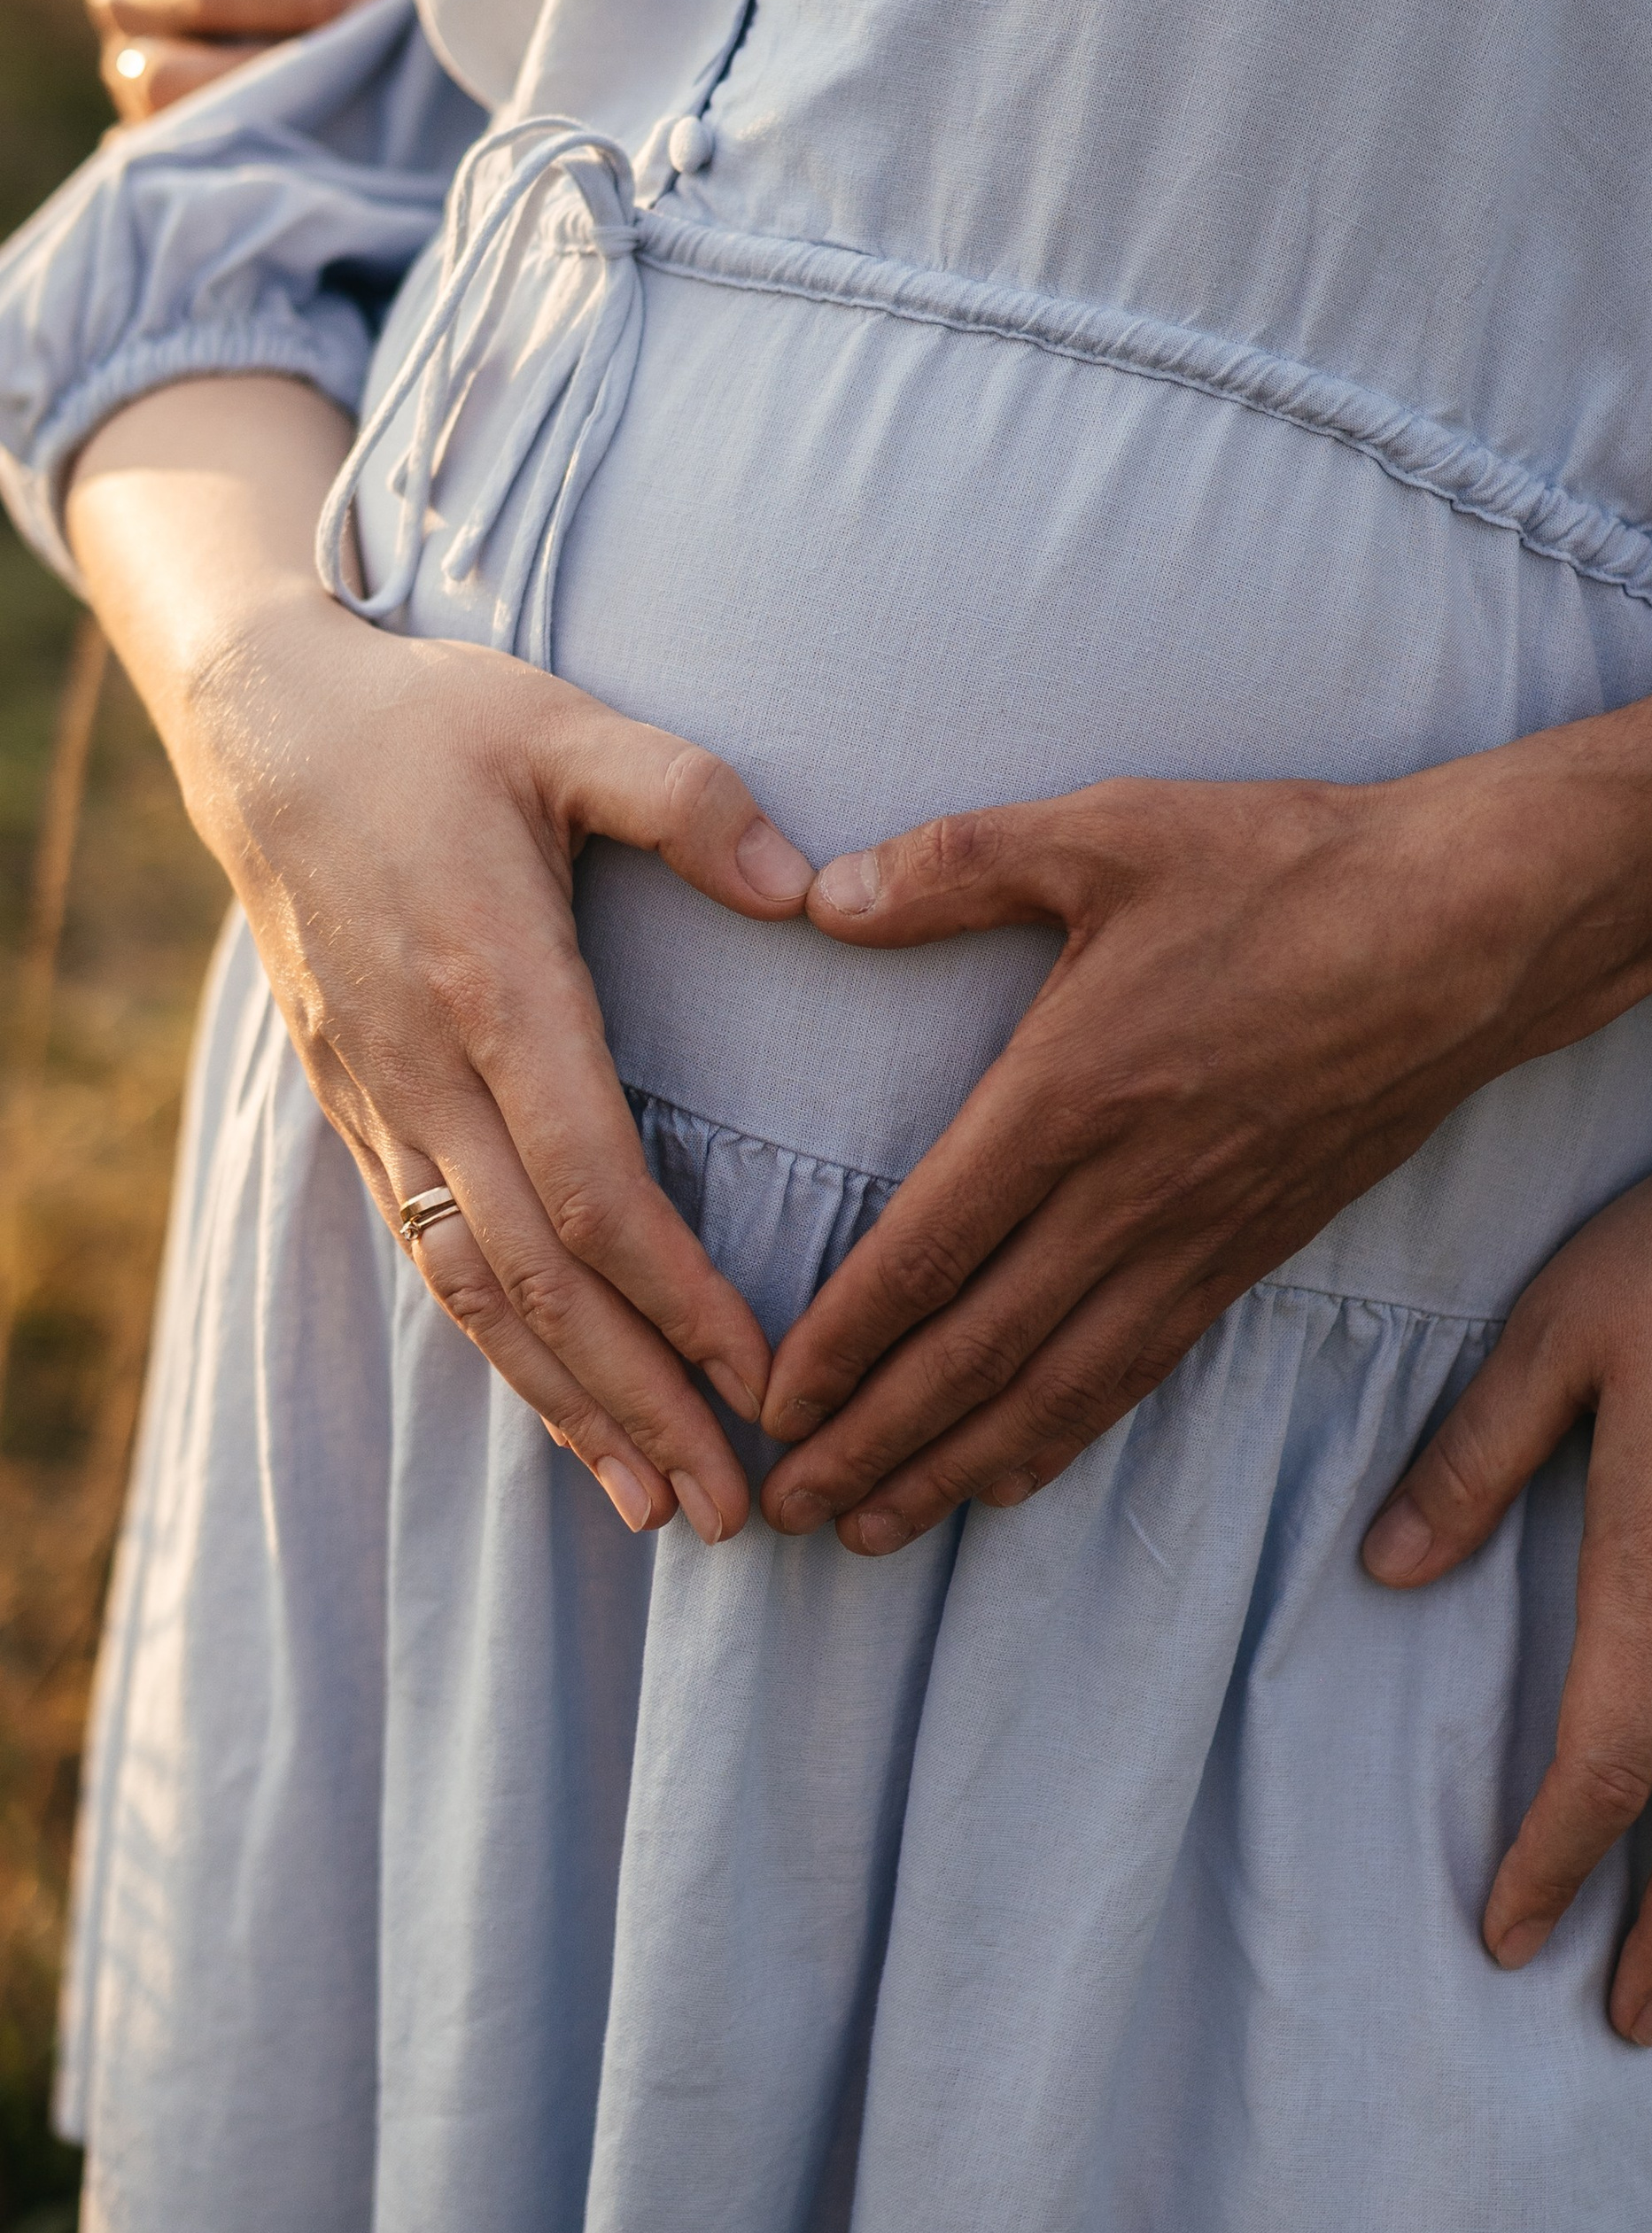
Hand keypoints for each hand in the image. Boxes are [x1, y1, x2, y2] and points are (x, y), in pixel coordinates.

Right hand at [67, 379, 814, 1543]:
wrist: (262, 728)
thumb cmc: (435, 720)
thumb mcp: (565, 722)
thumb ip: (690, 798)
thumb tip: (808, 888)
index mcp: (495, 986)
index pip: (593, 1185)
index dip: (678, 1297)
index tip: (766, 1376)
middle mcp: (428, 1071)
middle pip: (538, 1280)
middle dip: (639, 1402)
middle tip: (734, 1512)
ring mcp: (381, 1103)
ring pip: (474, 1294)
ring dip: (569, 1408)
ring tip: (662, 1508)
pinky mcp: (360, 1113)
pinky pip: (432, 1260)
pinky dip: (503, 1351)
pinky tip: (567, 1413)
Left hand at [757, 765, 1546, 1544]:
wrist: (1471, 930)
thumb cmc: (1287, 869)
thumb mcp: (1108, 832)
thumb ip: (955, 865)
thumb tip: (823, 896)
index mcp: (1069, 1096)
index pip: (927, 1253)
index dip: (840, 1344)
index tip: (771, 1405)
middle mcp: (1127, 1193)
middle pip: (976, 1354)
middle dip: (872, 1443)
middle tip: (788, 1510)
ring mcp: (1198, 1235)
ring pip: (1056, 1388)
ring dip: (955, 1468)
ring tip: (876, 1530)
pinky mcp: (1255, 1250)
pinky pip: (1140, 1370)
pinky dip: (1064, 1438)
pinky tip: (1013, 1473)